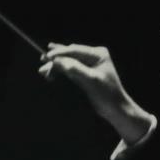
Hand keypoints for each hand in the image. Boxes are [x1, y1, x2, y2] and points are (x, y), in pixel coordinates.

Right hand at [38, 43, 153, 143]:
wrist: (116, 109)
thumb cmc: (107, 94)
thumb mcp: (90, 80)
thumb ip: (74, 68)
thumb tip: (57, 60)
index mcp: (98, 54)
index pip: (75, 50)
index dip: (59, 53)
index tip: (46, 57)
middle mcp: (94, 56)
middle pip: (70, 55)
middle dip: (56, 60)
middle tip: (42, 62)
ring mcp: (90, 64)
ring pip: (69, 62)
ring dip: (57, 66)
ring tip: (43, 71)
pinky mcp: (86, 73)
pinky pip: (71, 69)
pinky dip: (61, 71)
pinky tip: (51, 73)